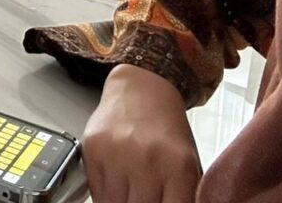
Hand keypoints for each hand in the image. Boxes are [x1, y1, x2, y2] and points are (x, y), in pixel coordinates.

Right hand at [81, 64, 201, 202]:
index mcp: (180, 167)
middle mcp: (147, 160)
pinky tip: (117, 186)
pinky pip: (97, 194)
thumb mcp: (189, 166)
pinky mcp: (92, 149)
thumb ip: (184, 197)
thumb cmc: (166, 131)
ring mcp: (117, 154)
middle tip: (144, 199)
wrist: (140, 89)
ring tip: (131, 193)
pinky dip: (106, 197)